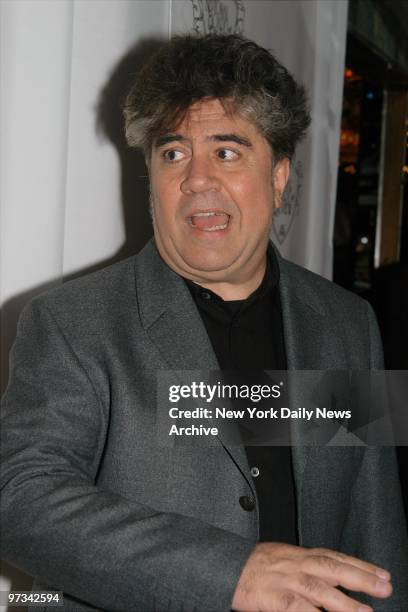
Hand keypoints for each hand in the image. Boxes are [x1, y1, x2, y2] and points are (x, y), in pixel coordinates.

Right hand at [231, 542, 391, 610]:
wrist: (225, 567)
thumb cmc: (252, 566)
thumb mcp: (282, 558)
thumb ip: (305, 565)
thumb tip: (332, 576)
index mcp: (298, 554)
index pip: (335, 557)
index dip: (359, 565)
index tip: (381, 573)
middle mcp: (296, 564)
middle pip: (333, 569)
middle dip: (361, 577)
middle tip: (385, 586)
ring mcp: (286, 581)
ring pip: (321, 590)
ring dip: (346, 602)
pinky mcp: (275, 598)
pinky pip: (299, 610)